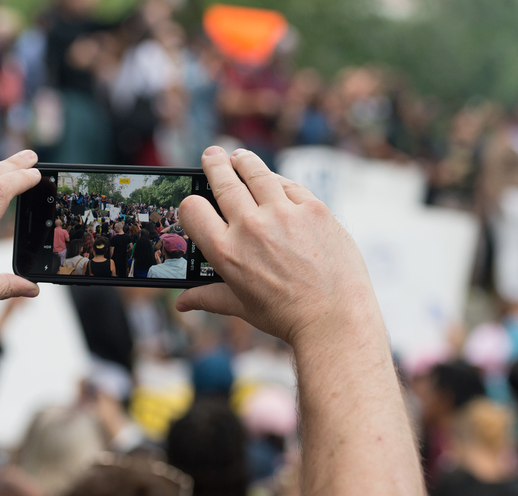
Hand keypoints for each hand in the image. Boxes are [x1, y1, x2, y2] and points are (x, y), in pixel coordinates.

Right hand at [175, 147, 377, 347]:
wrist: (335, 319)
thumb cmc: (286, 316)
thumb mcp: (242, 306)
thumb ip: (208, 297)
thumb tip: (182, 303)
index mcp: (226, 252)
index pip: (192, 209)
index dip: (191, 204)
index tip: (196, 202)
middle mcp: (251, 227)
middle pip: (223, 180)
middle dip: (215, 163)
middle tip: (212, 155)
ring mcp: (284, 214)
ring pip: (256, 172)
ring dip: (244, 161)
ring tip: (240, 157)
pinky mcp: (314, 209)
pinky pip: (290, 186)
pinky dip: (279, 182)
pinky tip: (275, 181)